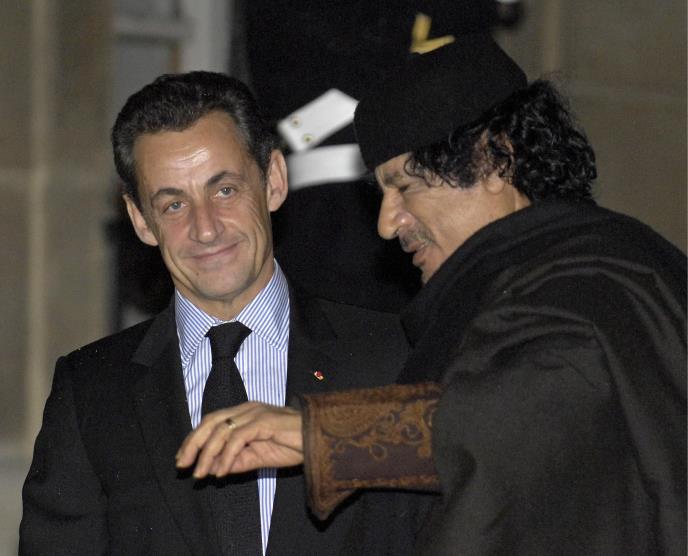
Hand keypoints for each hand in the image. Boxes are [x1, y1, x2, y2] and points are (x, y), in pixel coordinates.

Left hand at [175, 402, 303, 478]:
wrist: (320, 439)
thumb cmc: (293, 445)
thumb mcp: (259, 457)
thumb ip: (238, 461)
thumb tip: (213, 470)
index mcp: (245, 413)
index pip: (212, 422)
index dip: (194, 439)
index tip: (183, 459)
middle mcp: (247, 409)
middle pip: (211, 422)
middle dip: (193, 443)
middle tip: (182, 465)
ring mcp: (255, 413)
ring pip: (222, 431)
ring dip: (207, 455)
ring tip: (201, 475)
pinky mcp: (264, 421)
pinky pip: (238, 439)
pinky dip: (226, 456)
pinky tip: (221, 473)